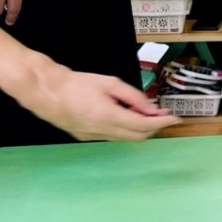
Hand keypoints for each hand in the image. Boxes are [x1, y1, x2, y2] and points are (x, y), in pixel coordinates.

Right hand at [22, 67, 179, 141]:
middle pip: (138, 136)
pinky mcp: (85, 137)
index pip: (144, 125)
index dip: (162, 122)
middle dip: (154, 127)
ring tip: (145, 113)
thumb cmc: (76, 84)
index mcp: (109, 116)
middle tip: (162, 114)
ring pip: (125, 138)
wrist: (46, 91)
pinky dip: (124, 129)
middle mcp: (102, 130)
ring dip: (139, 128)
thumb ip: (133, 96)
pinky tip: (125, 117)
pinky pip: (112, 136)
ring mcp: (93, 136)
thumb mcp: (110, 83)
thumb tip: (151, 108)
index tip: (175, 118)